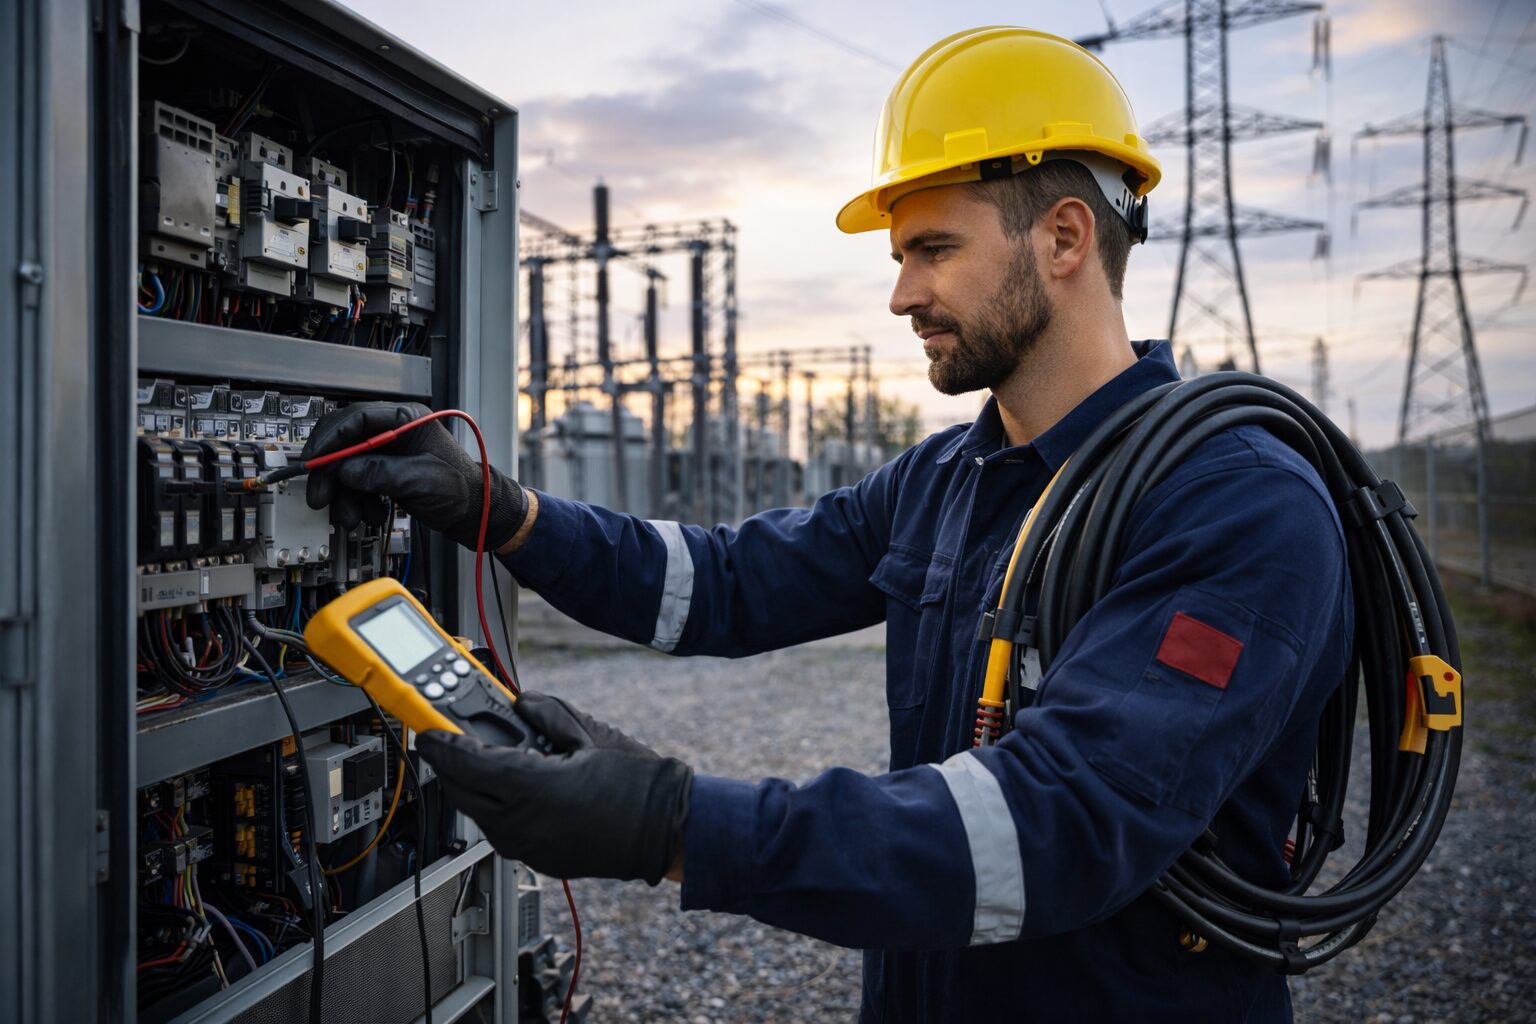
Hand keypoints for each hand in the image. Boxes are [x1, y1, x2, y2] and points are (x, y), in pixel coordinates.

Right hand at [301, 401, 527, 550]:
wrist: (476, 514)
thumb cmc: (462, 491)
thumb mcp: (420, 480)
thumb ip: (380, 472)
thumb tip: (344, 471)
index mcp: (407, 418)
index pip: (356, 418)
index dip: (330, 439)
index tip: (314, 460)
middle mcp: (394, 431)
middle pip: (345, 443)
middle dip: (331, 473)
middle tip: (321, 497)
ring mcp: (388, 452)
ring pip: (348, 467)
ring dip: (344, 495)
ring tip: (352, 517)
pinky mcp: (385, 471)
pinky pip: (357, 482)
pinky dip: (357, 501)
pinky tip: (368, 516)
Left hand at [416, 693, 691, 883]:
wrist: (665, 829)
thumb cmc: (637, 786)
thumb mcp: (592, 734)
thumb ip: (549, 713)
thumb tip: (524, 702)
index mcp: (528, 787)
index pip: (463, 762)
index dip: (439, 744)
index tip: (428, 731)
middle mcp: (519, 822)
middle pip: (461, 790)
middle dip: (449, 765)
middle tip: (449, 740)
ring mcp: (527, 845)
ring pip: (478, 812)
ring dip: (473, 786)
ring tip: (485, 758)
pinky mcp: (538, 858)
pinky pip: (501, 829)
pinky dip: (497, 806)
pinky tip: (514, 786)